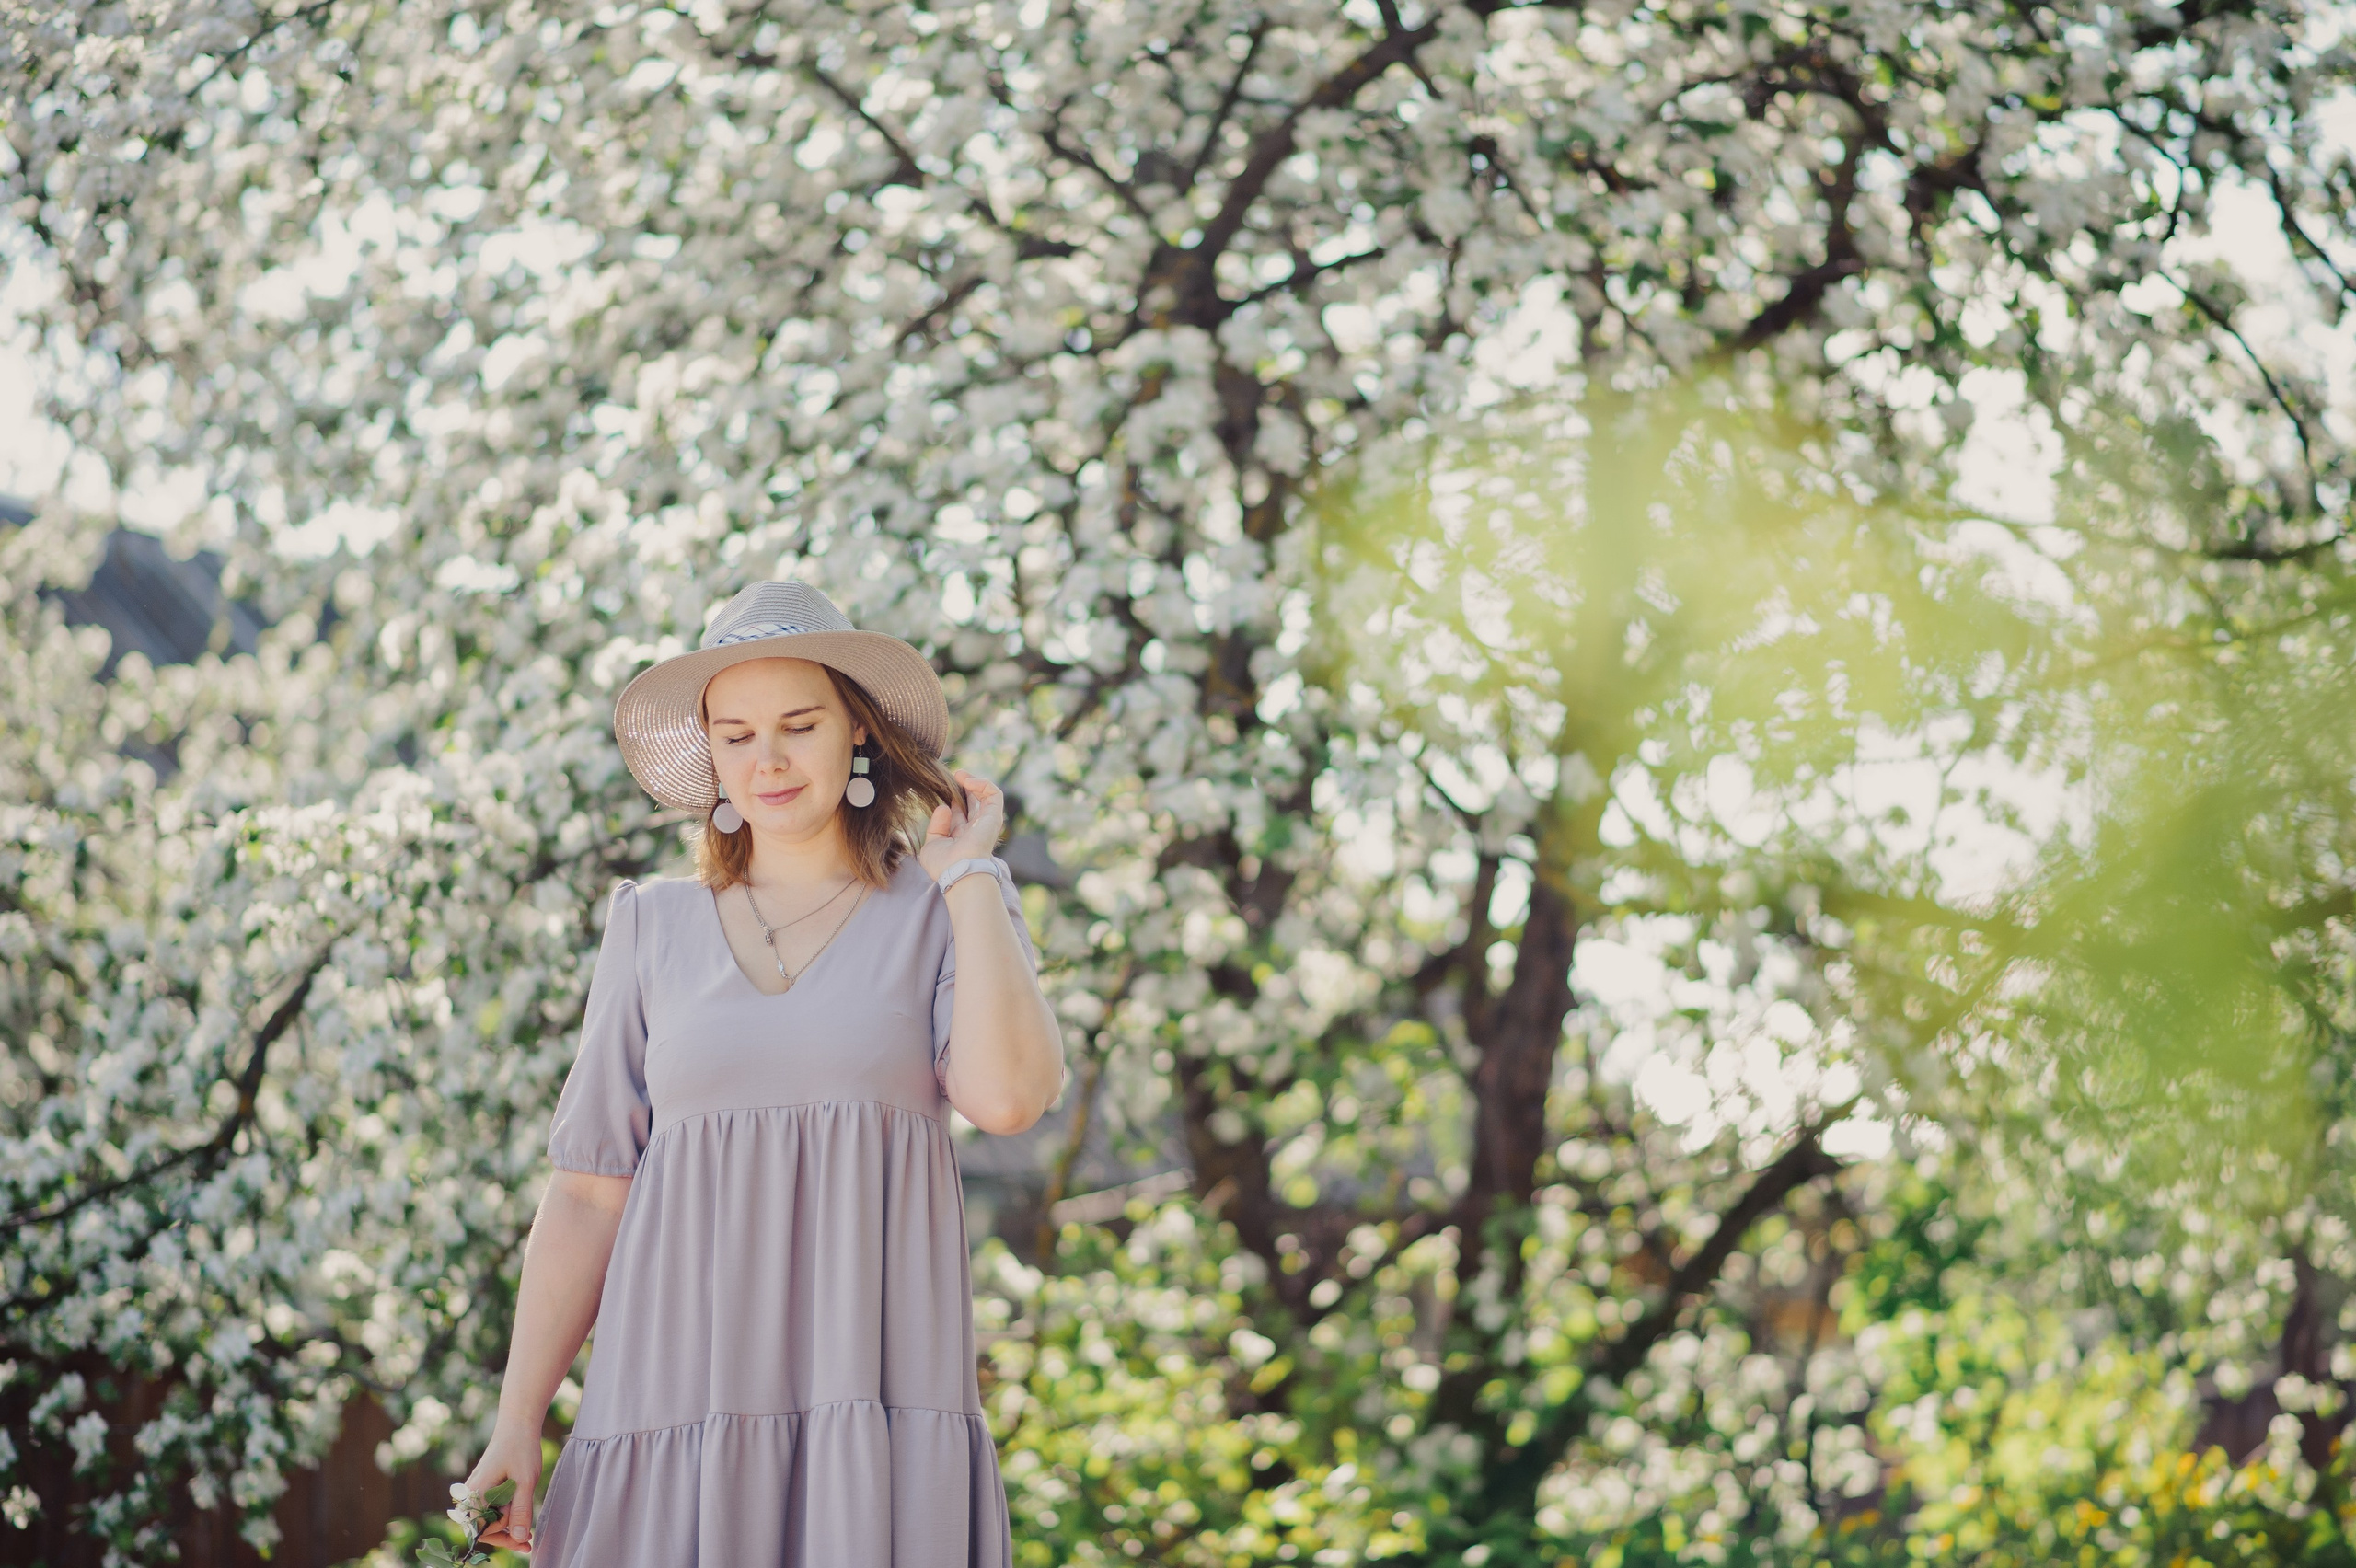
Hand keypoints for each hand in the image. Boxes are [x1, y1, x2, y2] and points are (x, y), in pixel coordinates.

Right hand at [465, 1421, 542, 1553]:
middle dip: (504, 1536)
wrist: (518, 1422)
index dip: (502, 1538)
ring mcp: (475, 1489)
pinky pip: (488, 1507)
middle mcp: (469, 1493)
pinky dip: (503, 1515)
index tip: (525, 1541)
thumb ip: (520, 1511)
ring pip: (486, 1518)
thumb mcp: (525, 1481)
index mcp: (475, 1493)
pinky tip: (519, 1518)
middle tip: (529, 1542)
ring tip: (528, 1533)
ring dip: (505, 1527)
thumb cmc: (521, 1449)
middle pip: (482, 1527)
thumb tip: (518, 1537)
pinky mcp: (482, 1486)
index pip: (481, 1529)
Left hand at [918, 768, 1005, 877]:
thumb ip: (936, 825)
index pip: (960, 812)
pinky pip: (994, 794)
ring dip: (973, 781)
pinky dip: (982, 784)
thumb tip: (944, 807)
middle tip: (953, 776)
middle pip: (973, 802)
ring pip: (985, 795)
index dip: (952, 799)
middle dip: (963, 788)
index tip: (942, 789)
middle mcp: (975, 828)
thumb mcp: (932, 844)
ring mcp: (985, 822)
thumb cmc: (943, 865)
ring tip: (959, 774)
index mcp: (961, 836)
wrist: (958, 872)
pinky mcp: (994, 816)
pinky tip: (967, 781)